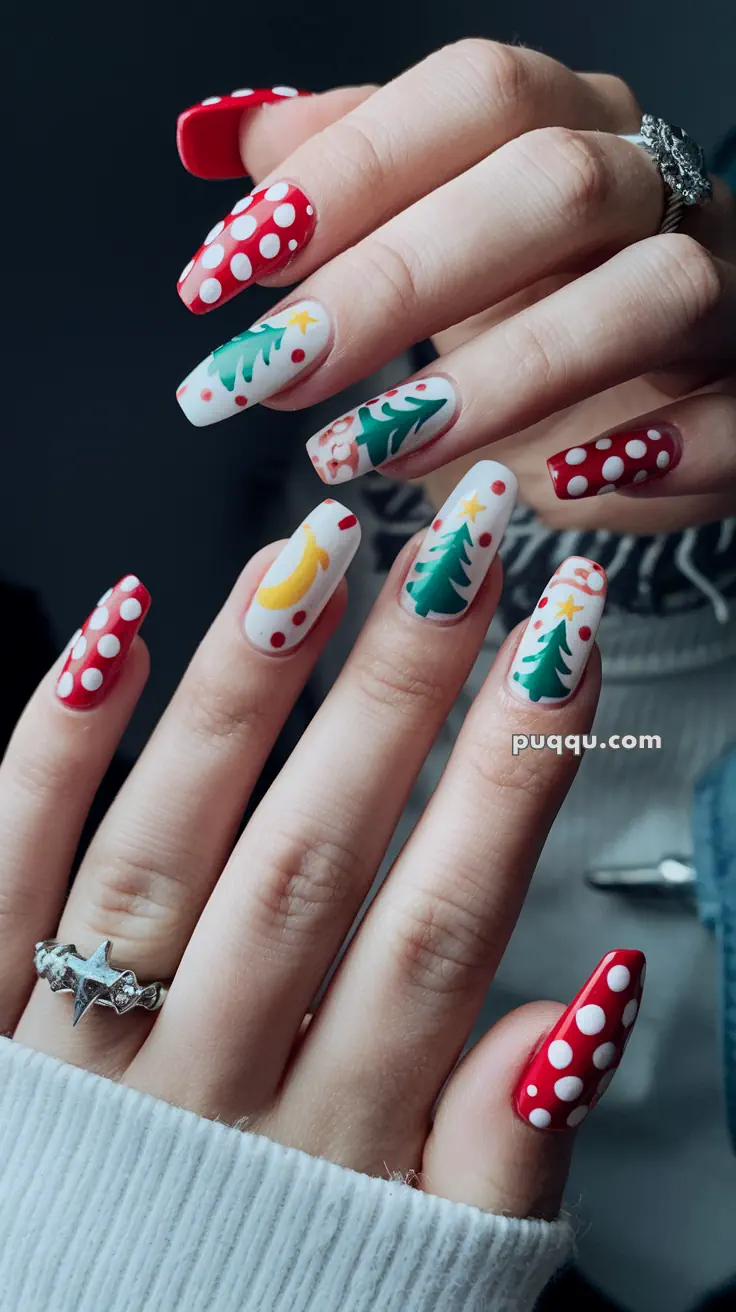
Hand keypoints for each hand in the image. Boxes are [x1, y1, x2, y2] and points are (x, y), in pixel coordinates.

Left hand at [2, 481, 640, 1218]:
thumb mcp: (426, 1283)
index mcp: (331, 1145)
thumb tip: (586, 1005)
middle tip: (458, 544)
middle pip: (313, 859)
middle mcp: (203, 1083)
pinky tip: (114, 633)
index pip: (441, 925)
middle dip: (399, 691)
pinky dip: (52, 753)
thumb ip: (501, 1157)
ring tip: (312, 556)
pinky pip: (1, 876)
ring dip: (243, 695)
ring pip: (166, 849)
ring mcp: (77, 1052)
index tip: (561, 641)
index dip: (509, 776)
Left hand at [174, 43, 735, 534]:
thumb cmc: (533, 294)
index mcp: (571, 122)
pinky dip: (655, 455)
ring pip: (650, 296)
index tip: (223, 271)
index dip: (348, 173)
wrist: (663, 374)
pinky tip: (551, 488)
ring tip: (371, 449)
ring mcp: (720, 289)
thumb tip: (239, 142)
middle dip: (397, 281)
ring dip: (507, 374)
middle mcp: (656, 190)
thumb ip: (351, 176)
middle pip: (552, 188)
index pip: (475, 96)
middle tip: (274, 371)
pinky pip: (731, 417)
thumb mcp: (433, 224)